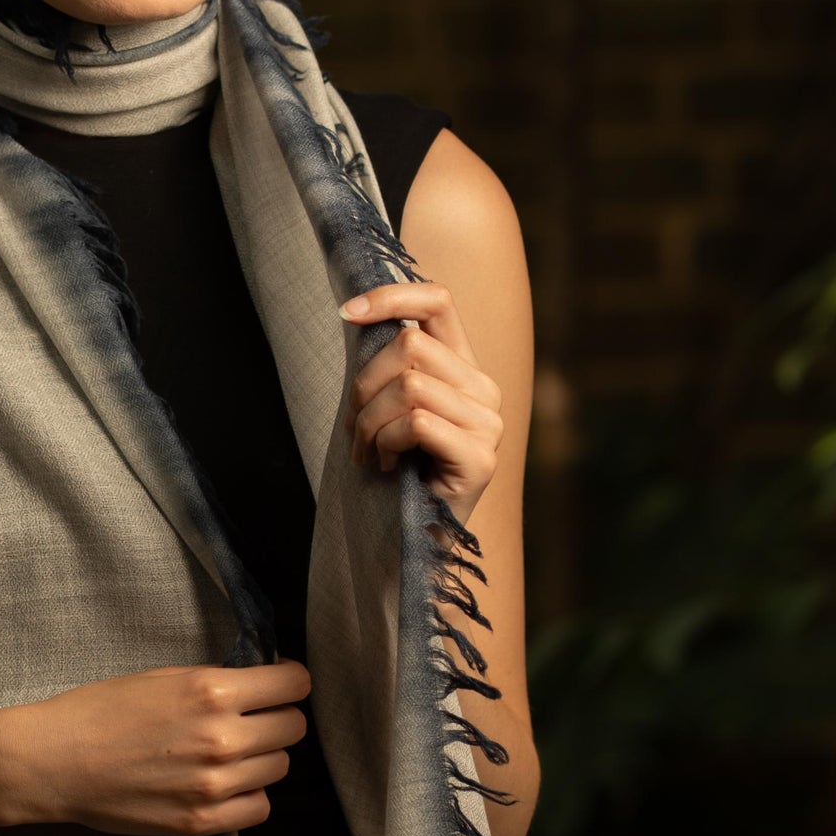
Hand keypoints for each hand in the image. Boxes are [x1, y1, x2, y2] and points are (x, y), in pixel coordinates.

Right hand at [2, 659, 312, 835]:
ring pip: (279, 767)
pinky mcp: (202, 821)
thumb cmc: (99, 711)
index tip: (278, 685)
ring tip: (228, 753)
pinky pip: (259, 808)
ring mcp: (215, 784)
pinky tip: (223, 784)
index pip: (294, 685)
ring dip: (261, 757)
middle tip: (250, 718)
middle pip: (293, 728)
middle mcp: (222, 738)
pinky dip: (249, 795)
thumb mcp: (163, 676)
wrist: (55, 761)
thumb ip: (217, 684)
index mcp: (212, 691)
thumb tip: (261, 686)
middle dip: (276, 718)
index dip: (289, 682)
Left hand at [339, 280, 504, 527]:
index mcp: (462, 368)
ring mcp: (489, 424)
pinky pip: (417, 424)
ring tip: (366, 452)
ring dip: (368, 422)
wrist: (408, 538)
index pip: (438, 301)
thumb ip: (384, 363)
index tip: (346, 313)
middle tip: (353, 429)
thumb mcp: (384, 405)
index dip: (392, 296)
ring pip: (409, 385)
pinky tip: (384, 467)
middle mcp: (485, 389)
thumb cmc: (392, 470)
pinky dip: (385, 444)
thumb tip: (353, 310)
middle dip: (363, 385)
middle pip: (410, 346)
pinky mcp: (481, 459)